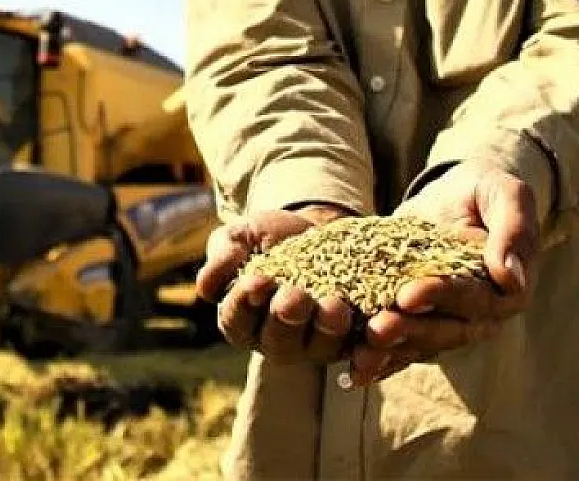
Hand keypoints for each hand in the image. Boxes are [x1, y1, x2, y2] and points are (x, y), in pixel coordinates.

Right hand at [196, 205, 355, 366]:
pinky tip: (372, 324)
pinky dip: (365, 342)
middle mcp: (275, 341)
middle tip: (294, 297)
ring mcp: (313, 346)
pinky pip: (357, 348)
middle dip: (286, 320)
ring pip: (318, 349)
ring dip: (326, 330)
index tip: (257, 280)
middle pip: (278, 342)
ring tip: (334, 306)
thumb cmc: (268, 237)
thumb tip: (205, 287)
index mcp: (242, 321)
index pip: (237, 320)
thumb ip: (223, 256)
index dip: (245, 303)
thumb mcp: (240, 237)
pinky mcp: (349, 340)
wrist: (315, 229)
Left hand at [343, 162, 538, 388]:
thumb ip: (514, 230)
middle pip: (445, 330)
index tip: (409, 294)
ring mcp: (447, 321)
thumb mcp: (506, 195)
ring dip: (391, 352)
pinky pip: (403, 347)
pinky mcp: (419, 320)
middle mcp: (480, 315)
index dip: (441, 297)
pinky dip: (381, 361)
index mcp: (506, 290)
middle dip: (409, 331)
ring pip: (421, 344)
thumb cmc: (486, 190)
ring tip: (360, 352)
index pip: (473, 298)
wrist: (458, 194)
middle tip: (376, 329)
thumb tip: (511, 277)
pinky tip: (354, 373)